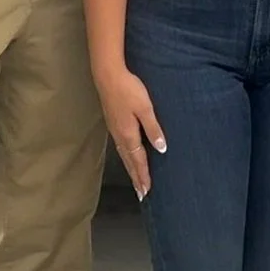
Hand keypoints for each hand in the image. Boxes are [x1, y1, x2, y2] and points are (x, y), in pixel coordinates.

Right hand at [95, 65, 166, 198]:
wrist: (108, 76)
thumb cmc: (129, 90)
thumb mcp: (146, 108)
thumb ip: (153, 129)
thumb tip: (161, 149)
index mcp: (128, 135)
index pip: (138, 160)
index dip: (144, 176)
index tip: (147, 191)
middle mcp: (120, 136)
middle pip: (129, 162)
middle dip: (136, 178)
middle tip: (142, 194)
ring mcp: (114, 130)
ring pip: (124, 156)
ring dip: (131, 170)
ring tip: (136, 181)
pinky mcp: (113, 123)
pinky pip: (121, 147)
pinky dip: (126, 158)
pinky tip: (128, 157)